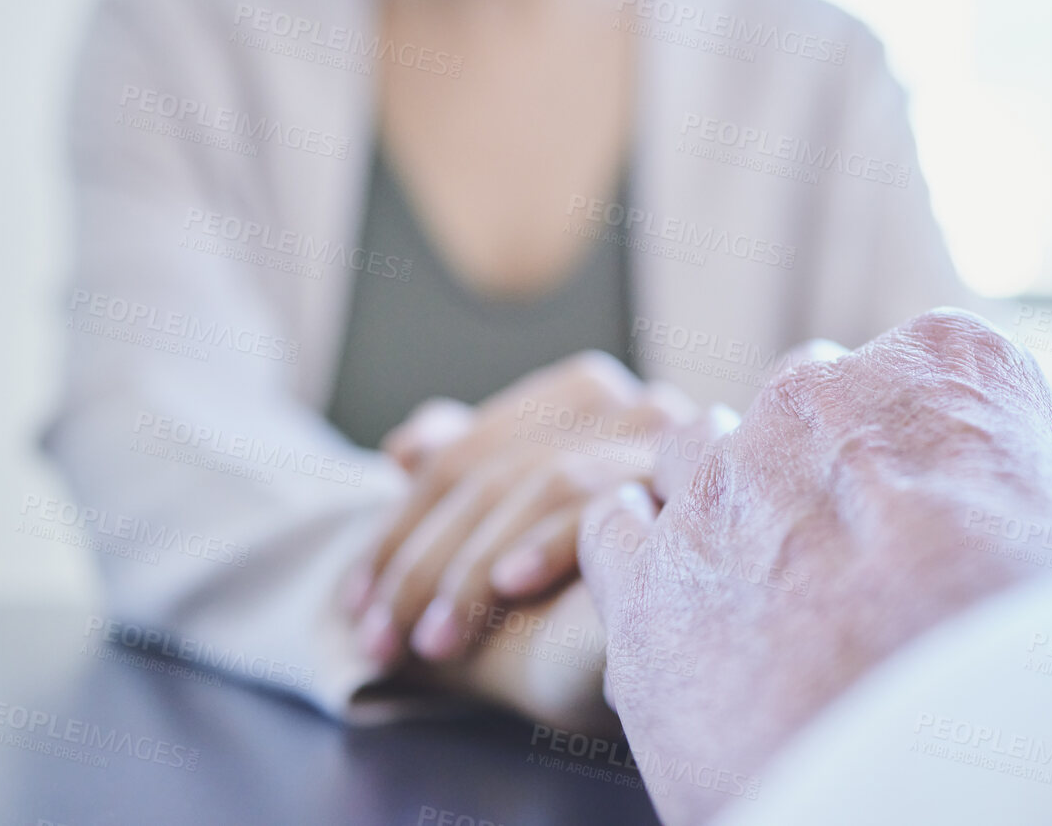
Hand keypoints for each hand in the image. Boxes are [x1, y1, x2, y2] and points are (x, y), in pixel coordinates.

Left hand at [346, 350, 701, 668]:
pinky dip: (551, 541)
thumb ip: (464, 479)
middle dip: (421, 564)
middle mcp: (636, 405)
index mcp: (585, 397)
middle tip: (377, 640)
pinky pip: (611, 500)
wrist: (698, 653)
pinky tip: (509, 584)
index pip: (463, 456)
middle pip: (496, 471)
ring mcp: (673, 444)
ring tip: (431, 644)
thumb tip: (405, 447)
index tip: (353, 606)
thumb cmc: (595, 602)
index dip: (396, 532)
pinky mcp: (698, 492)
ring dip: (470, 569)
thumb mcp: (506, 544)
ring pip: (546, 481)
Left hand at [578, 310, 1051, 825]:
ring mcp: (726, 478)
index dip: (923, 451)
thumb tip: (1046, 515)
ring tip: (768, 600)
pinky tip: (690, 619)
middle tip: (854, 569)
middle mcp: (827, 396)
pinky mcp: (645, 574)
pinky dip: (646, 563)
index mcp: (957, 367)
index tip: (935, 512)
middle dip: (819, 473)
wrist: (951, 780)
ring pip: (703, 455)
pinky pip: (618, 529)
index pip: (922, 371)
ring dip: (727, 512)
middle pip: (807, 409)